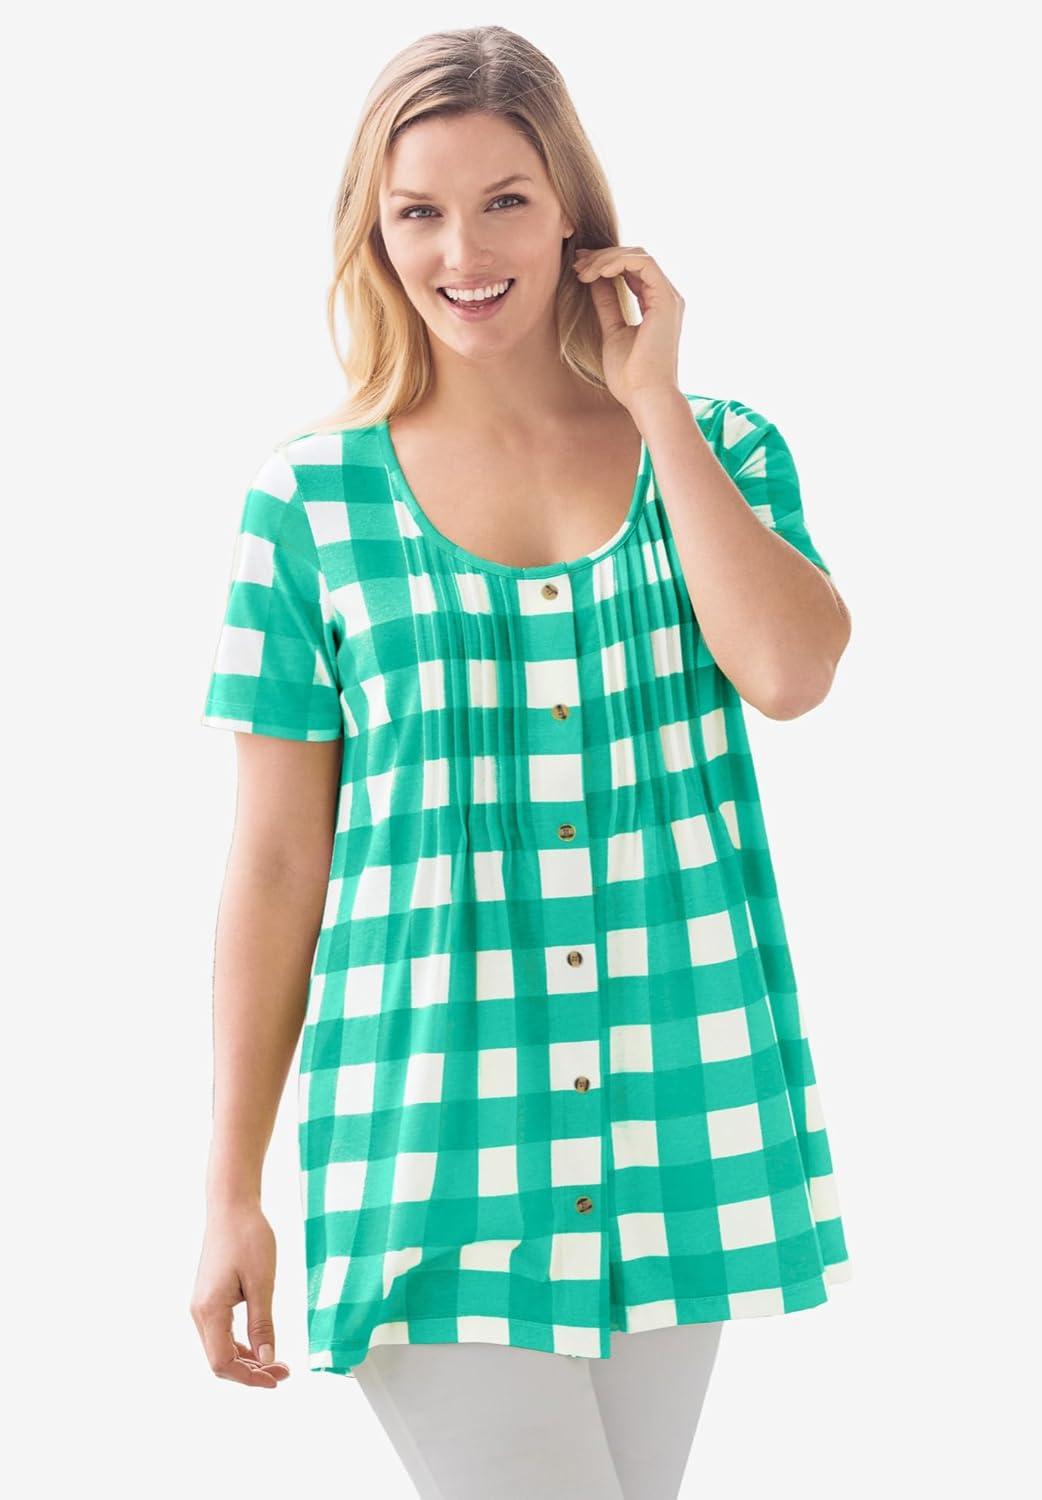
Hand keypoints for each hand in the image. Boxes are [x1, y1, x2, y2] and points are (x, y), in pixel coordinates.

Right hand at [190, 1201, 290, 1386]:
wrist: (231, 1206)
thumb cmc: (248, 1237)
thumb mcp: (262, 1282)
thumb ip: (262, 1324)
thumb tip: (267, 1360)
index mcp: (210, 1310)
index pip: (222, 1363)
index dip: (249, 1377)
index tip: (277, 1378)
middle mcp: (200, 1312)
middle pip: (220, 1360)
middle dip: (251, 1372)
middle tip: (283, 1372)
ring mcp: (202, 1306)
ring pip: (220, 1348)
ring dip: (247, 1360)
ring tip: (276, 1363)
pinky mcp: (209, 1299)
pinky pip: (222, 1333)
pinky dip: (241, 1345)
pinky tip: (261, 1346)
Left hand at [571, 245, 682, 409]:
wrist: (645, 397)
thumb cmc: (630, 376)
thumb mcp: (612, 331)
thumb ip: (607, 304)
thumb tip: (594, 281)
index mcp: (656, 305)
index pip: (632, 270)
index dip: (604, 264)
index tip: (579, 269)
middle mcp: (666, 298)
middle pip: (634, 258)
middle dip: (603, 257)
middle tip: (577, 266)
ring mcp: (669, 298)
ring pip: (638, 256)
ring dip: (607, 259)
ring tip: (583, 272)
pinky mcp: (667, 300)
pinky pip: (643, 263)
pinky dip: (618, 262)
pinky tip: (597, 273)